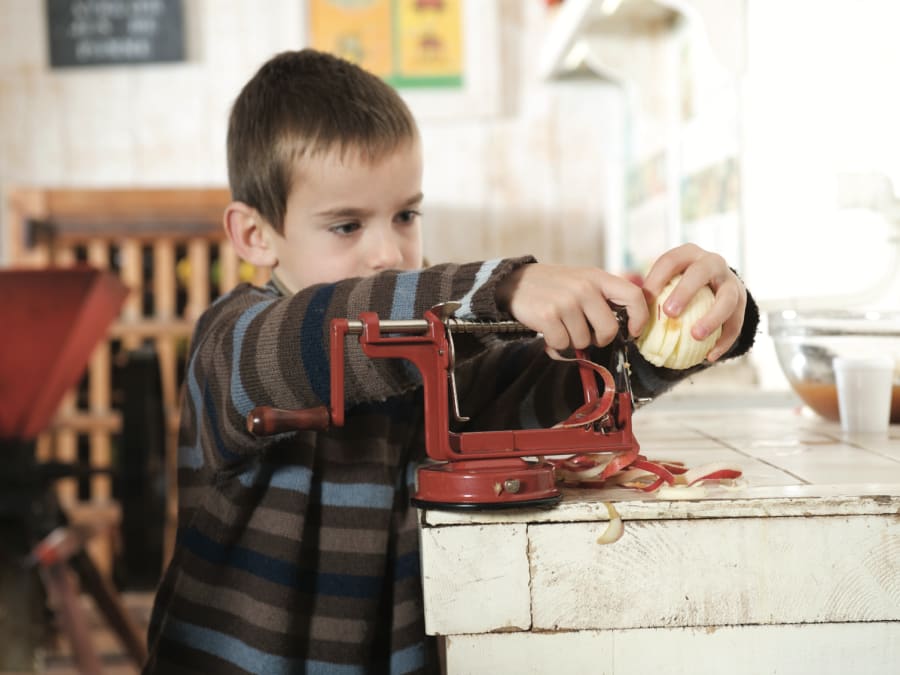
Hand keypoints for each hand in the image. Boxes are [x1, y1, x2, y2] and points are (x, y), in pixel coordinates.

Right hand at [496, 264, 647, 350]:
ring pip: (584, 341)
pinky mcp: (549, 315)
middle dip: (598, 339)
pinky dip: (555, 345)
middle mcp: (584, 287)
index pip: (633, 296)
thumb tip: (625, 329)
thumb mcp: (582, 281)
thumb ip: (603, 298)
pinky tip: (548, 333)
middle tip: (585, 334)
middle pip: (609, 329)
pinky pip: (563, 345)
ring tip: (561, 327)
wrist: (515, 282)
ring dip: (572, 341)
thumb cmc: (554, 287)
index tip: (632, 331)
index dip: (639, 318)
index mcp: (597, 277)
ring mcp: (566, 301)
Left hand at [642, 244, 746, 361]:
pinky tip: (710, 356)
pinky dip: (724, 341)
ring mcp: (730, 282)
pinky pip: (736, 323)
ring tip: (696, 336)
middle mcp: (712, 263)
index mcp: (689, 254)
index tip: (645, 299)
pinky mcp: (742, 303)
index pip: (671, 260)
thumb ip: (651, 292)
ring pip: (727, 298)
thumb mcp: (667, 280)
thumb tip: (634, 312)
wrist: (715, 285)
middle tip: (670, 313)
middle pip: (701, 272)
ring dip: (712, 318)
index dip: (657, 278)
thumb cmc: (680, 284)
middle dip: (686, 292)